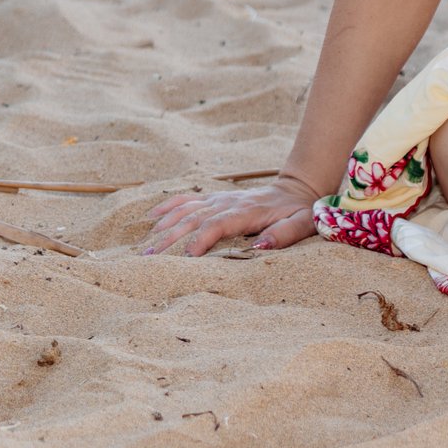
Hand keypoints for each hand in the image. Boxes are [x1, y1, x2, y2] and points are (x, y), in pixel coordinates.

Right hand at [142, 173, 320, 256]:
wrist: (297, 188)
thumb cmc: (300, 211)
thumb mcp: (302, 223)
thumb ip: (284, 235)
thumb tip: (260, 246)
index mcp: (247, 211)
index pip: (218, 224)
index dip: (202, 239)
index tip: (187, 257)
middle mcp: (229, 202)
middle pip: (195, 218)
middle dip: (172, 238)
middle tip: (150, 259)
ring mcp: (220, 198)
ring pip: (187, 210)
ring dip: (165, 226)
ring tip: (144, 246)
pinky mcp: (215, 198)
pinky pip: (188, 200)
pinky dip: (168, 207)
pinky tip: (150, 217)